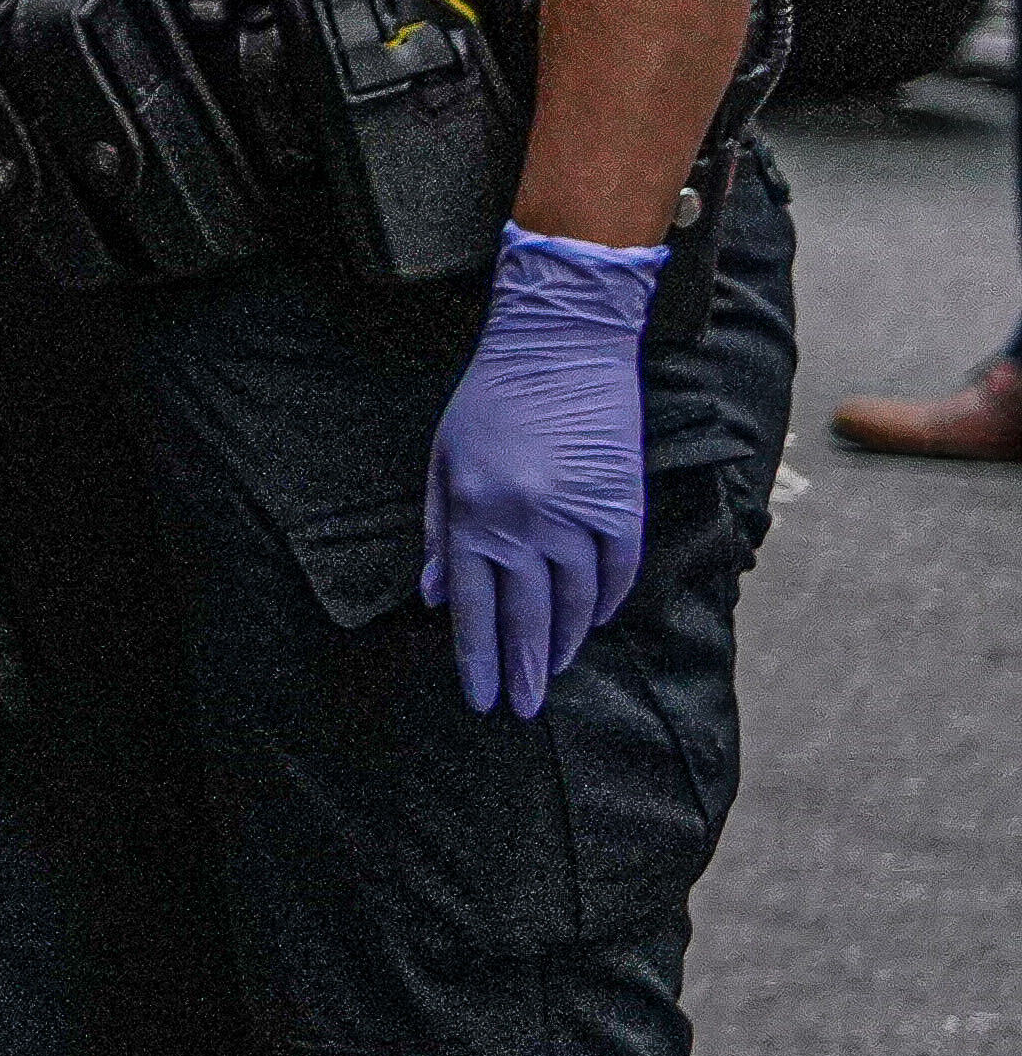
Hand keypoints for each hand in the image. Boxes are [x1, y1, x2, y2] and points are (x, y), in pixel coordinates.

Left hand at [418, 225, 665, 717]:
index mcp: (475, 513)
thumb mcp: (443, 461)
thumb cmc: (488, 402)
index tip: (482, 698)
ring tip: (555, 674)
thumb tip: (433, 597)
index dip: (477, 658)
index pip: (473, 606)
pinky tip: (594, 624)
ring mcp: (579, 514)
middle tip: (523, 711)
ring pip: (574, 601)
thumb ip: (439, 532)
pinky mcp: (622, 503)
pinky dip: (605, 601)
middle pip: (525, 616)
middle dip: (523, 669)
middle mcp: (526, 523)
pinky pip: (617, 569)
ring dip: (564, 643)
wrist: (560, 345)